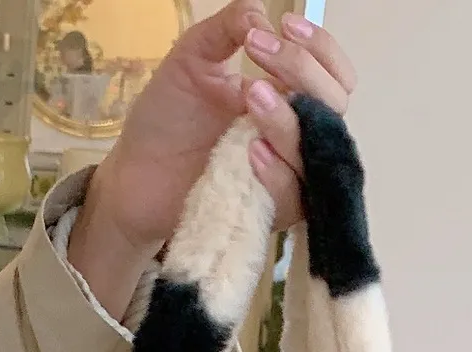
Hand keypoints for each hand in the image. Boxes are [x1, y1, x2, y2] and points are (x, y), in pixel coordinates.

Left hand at [67, 4, 358, 314]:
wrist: (135, 172)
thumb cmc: (167, 117)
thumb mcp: (194, 56)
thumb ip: (229, 27)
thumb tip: (263, 19)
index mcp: (287, 95)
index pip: (332, 73)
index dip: (320, 48)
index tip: (285, 26)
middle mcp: (294, 135)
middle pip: (335, 107)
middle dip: (304, 74)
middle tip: (258, 58)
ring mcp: (283, 175)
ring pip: (318, 153)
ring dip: (289, 122)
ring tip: (251, 96)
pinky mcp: (266, 212)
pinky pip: (293, 198)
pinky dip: (278, 173)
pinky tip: (252, 151)